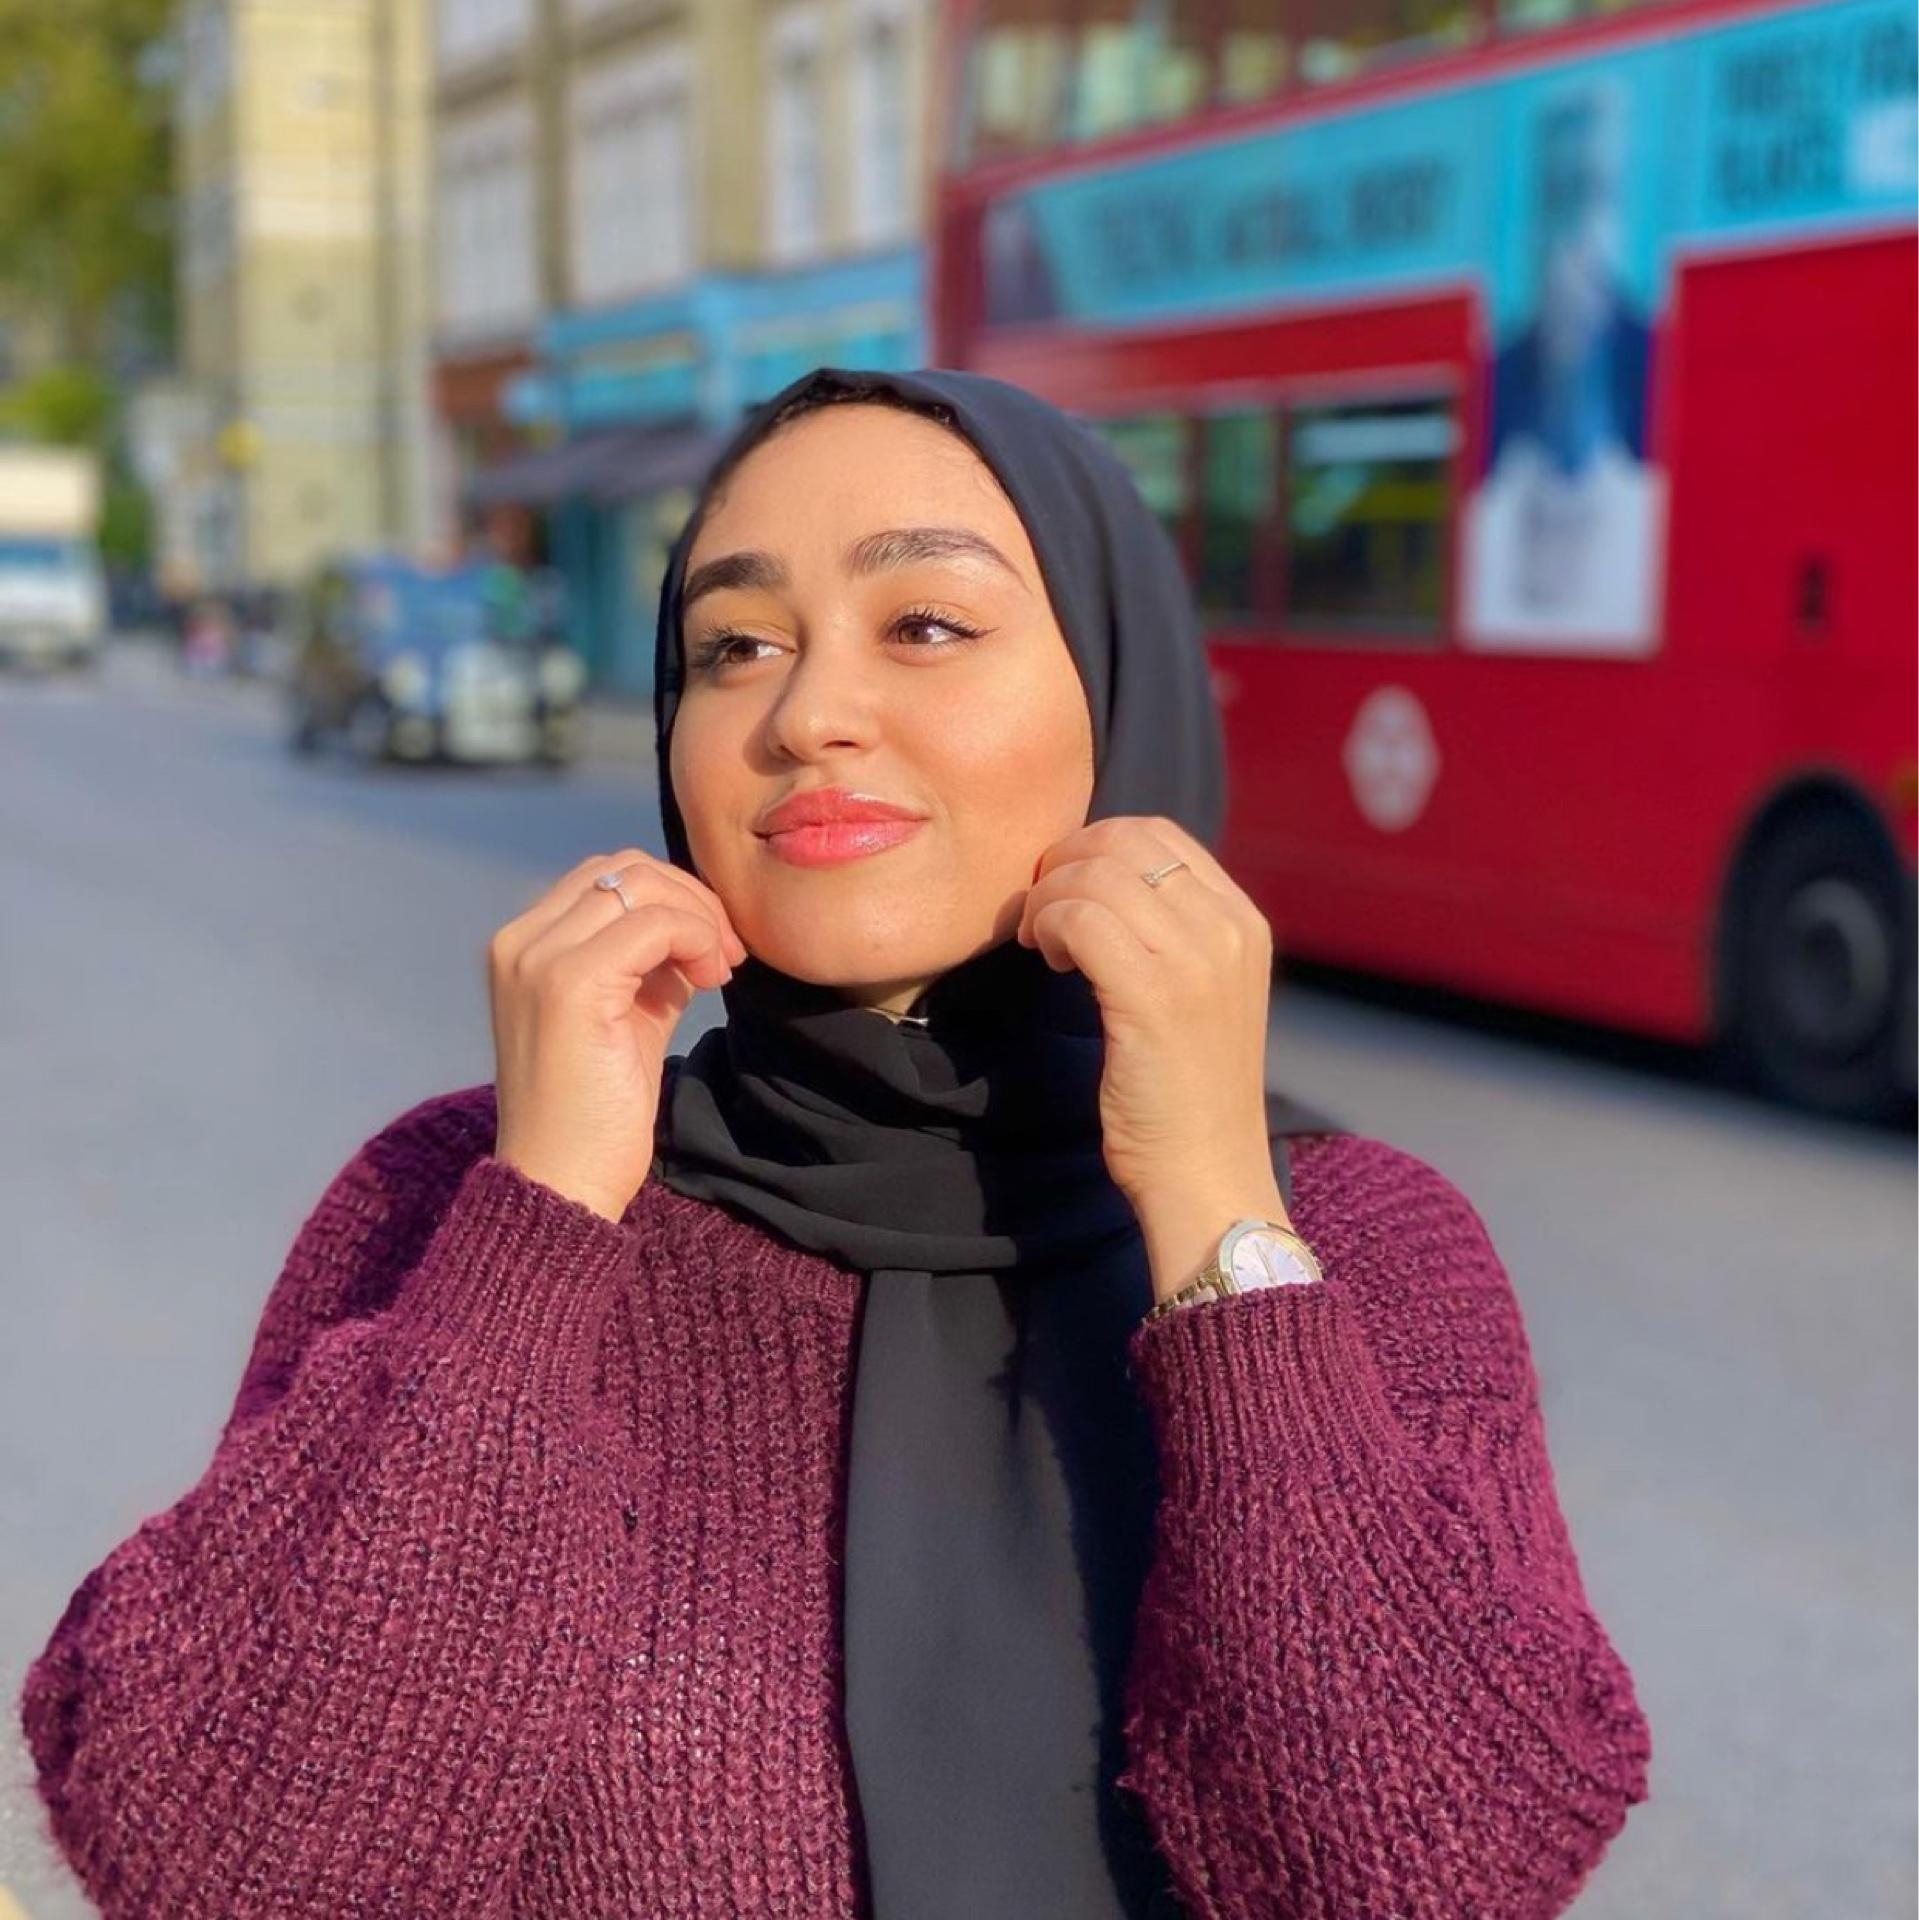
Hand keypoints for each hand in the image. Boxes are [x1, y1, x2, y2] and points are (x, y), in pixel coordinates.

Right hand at [488, 849, 747, 1221]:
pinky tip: (708, 982)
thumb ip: (647, 965)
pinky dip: (696, 938)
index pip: (607, 875)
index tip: (711, 949)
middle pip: (624, 868)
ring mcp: (537, 959)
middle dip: (690, 899)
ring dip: (698, 918)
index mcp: (524, 945)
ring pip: (640, 885)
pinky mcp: (568, 984)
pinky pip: (654, 923)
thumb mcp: (626, 1017)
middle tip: (726, 955)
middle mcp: (518, 942)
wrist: (562, 1182)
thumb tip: (693, 925)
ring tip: (717, 971)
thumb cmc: (595, 1112)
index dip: (672, 898)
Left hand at [1015, 816, 1281, 1216]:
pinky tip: (1051, 962)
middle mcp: (1229, 929)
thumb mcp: (1199, 994)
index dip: (1094, 846)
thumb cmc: (1186, 1094)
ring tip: (1045, 945)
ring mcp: (1196, 960)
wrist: (1208, 1174)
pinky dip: (1048, 927)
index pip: (1158, 832)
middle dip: (1064, 865)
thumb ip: (1169, 933)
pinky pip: (1080, 919)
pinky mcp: (1154, 995)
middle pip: (1123, 841)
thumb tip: (1096, 878)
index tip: (1067, 891)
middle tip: (1042, 914)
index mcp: (1243, 921)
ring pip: (1095, 875)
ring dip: (1049, 900)